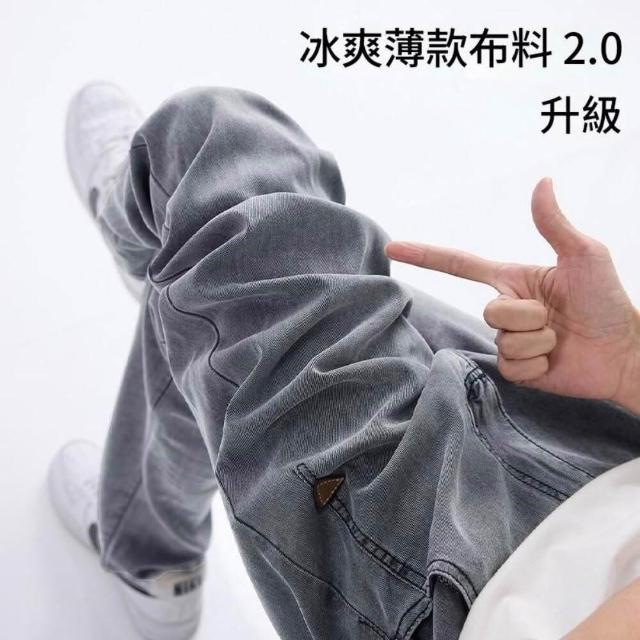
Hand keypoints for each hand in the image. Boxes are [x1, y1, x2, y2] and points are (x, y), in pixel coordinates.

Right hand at [385, 178, 639, 413]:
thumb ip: (556, 224)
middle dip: (529, 316)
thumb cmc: (607, 301)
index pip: (459, 264)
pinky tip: (554, 361)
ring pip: (504, 340)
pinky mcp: (517, 369)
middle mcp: (506, 308)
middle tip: (558, 319)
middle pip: (491, 311)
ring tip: (560, 339)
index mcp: (513, 280)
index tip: (394, 248)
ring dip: (538, 341)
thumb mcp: (584, 256)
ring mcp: (510, 339)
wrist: (623, 352)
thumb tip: (542, 182)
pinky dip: (538, 365)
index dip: (426, 255)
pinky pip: (512, 366)